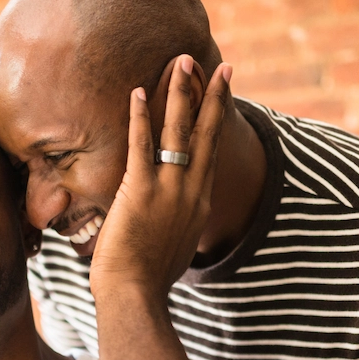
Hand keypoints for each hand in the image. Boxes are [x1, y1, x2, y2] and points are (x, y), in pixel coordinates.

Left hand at [89, 55, 230, 301]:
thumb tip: (168, 227)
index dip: (216, 124)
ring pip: (179, 132)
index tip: (222, 101)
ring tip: (182, 63)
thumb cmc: (148, 280)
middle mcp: (191, 192)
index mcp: (199, 205)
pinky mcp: (141, 191)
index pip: (210, 155)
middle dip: (213, 98)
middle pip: (207, 135)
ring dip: (181, 94)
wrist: (136, 296)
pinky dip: (141, 117)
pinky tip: (139, 93)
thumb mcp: (174, 251)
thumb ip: (175, 229)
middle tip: (220, 67)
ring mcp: (169, 190)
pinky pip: (142, 145)